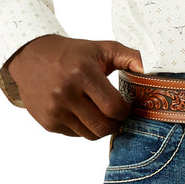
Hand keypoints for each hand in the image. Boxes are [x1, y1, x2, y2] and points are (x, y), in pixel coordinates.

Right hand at [5, 34, 143, 137]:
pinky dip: (84, 127)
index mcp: (82, 73)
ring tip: (102, 112)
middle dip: (116, 123)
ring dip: (101, 127)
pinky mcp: (47, 122)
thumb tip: (154, 70)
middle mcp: (65, 94)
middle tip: (118, 114)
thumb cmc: (73, 53)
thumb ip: (131, 57)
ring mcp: (54, 110)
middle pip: (103, 127)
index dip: (126, 111)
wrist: (31, 57)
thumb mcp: (102, 49)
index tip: (127, 105)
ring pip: (90, 135)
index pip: (114, 107)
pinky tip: (82, 111)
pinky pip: (75, 135)